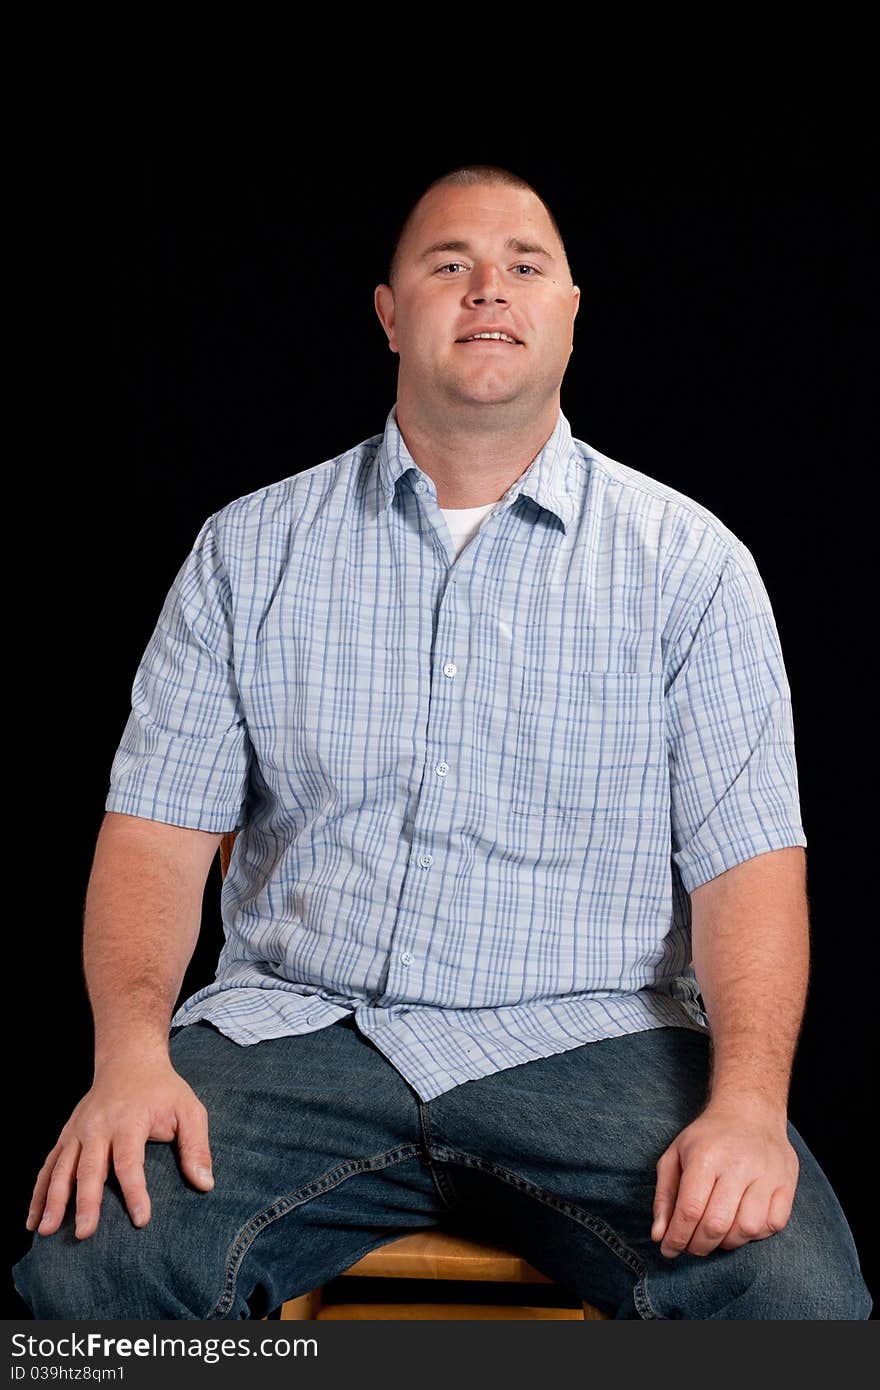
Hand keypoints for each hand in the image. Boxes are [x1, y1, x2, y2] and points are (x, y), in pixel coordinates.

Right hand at [25, 1055, 214, 1240]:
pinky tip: (33, 1219)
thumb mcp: (189, 1109)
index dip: (135, 1191)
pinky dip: (38, 1192)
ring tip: (45, 1231)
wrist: (129, 1060)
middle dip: (86, 1202)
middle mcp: (98, 1126)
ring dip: (52, 1200)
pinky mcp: (66, 1136)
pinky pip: (48, 1166)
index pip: (130, 1160)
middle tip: (84, 1234)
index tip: (141, 1219)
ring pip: (61, 1169)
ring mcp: (78, 1130)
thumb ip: (197, 1146)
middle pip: (89, 1168)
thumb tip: (206, 1184)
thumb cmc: (162, 1090)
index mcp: (129, 1120)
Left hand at [650, 1098, 798, 1258]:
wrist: (750, 1110)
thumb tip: (658, 1235)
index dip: (677, 1237)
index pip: (689, 1209)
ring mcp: (767, 1174)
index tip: (668, 1249)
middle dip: (699, 1246)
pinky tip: (741, 1224)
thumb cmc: (707, 1138)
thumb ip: (664, 1196)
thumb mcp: (675, 1155)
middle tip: (691, 1247)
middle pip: (716, 1224)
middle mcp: (738, 1164)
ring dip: (727, 1243)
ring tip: (715, 1235)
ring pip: (746, 1229)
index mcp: (706, 1155)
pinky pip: (773, 1225)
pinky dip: (755, 1234)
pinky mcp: (787, 1182)